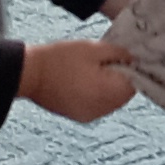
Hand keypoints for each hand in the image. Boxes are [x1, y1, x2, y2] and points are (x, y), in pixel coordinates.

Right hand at [18, 38, 135, 123]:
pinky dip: (95, 96)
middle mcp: (102, 109)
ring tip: (89, 72)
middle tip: (102, 63)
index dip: (129, 69)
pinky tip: (81, 82)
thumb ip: (118, 53)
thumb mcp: (93, 48)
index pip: (134, 84)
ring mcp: (90, 115)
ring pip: (110, 102)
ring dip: (107, 88)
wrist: (30, 74)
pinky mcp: (79, 116)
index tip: (119, 58)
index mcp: (108, 92)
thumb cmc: (60, 59)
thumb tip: (131, 58)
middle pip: (123, 95)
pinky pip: (97, 106)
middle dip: (118, 79)